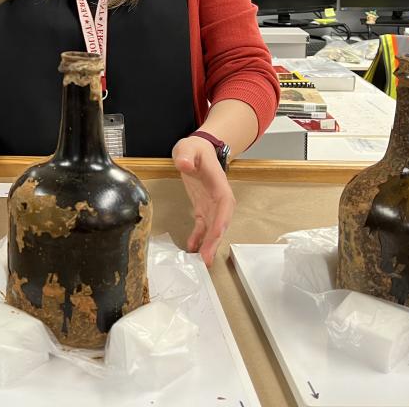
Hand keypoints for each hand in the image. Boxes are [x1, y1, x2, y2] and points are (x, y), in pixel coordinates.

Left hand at [172, 136, 235, 266]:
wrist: (198, 149)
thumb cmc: (195, 149)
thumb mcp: (188, 147)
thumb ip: (186, 155)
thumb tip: (185, 165)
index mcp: (218, 183)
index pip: (224, 204)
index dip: (221, 221)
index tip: (217, 235)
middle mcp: (219, 196)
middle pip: (221, 221)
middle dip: (215, 240)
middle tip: (207, 259)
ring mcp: (211, 203)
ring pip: (214, 227)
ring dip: (209, 244)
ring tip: (201, 261)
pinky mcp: (203, 207)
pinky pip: (203, 226)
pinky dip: (198, 237)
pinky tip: (192, 248)